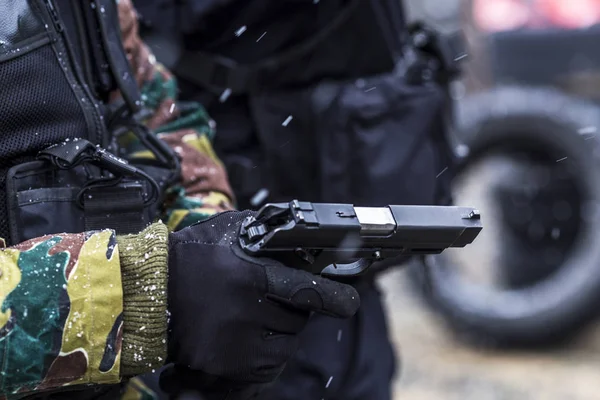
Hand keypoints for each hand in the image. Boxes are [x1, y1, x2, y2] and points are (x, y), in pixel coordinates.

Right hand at [162, 211, 359, 397]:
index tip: (349, 302)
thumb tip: (297, 235)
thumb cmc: (190, 257)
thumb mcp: (226, 232)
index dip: (333, 297)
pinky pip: (265, 367)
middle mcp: (245, 312)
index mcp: (249, 276)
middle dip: (294, 310)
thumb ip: (262, 233)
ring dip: (282, 333)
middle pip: (296, 320)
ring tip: (259, 317)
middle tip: (276, 300)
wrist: (148, 292)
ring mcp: (235, 344)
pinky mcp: (225, 367)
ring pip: (285, 346)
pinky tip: (249, 337)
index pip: (303, 290)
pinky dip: (266, 354)